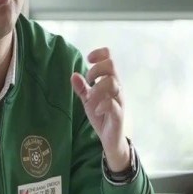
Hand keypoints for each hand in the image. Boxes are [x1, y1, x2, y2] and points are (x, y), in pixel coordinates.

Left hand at [70, 47, 130, 172]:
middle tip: (89, 81)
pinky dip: (102, 105)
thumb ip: (82, 88)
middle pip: (111, 65)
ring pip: (112, 83)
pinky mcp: (118, 115)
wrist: (110, 139)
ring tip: (91, 98)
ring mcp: (119, 100)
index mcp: (110, 81)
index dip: (99, 54)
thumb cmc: (101, 116)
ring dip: (97, 88)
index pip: (109, 58)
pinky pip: (113, 104)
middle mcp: (117, 88)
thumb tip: (74, 74)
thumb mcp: (88, 100)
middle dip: (96, 70)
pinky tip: (97, 110)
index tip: (88, 60)